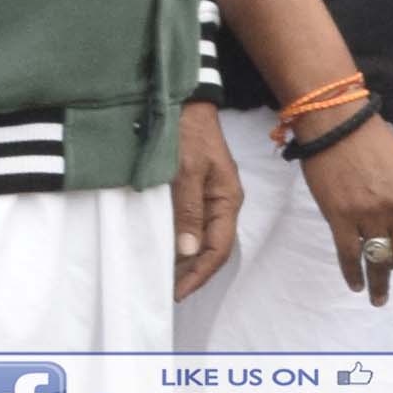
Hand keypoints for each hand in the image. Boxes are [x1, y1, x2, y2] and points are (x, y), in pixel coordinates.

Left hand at [175, 105, 239, 296]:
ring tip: (165, 276)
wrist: (183, 100)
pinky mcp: (196, 188)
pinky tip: (166, 247)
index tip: (178, 292)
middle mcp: (222, 201)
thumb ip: (188, 211)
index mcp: (227, 199)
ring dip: (186, 259)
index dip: (200, 273)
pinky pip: (192, 223)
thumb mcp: (186, 171)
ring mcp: (210, 195)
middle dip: (194, 271)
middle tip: (169, 291)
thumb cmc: (186, 133)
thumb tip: (188, 251)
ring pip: (202, 237)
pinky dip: (180, 240)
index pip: (218, 248)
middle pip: (213, 247)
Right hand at [298, 115, 392, 301]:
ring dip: (380, 283)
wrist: (338, 124)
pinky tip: (356, 284)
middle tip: (390, 265)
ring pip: (379, 260)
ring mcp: (368, 214)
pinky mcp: (340, 217)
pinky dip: (353, 274)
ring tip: (378, 298)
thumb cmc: (374, 142)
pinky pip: (349, 255)